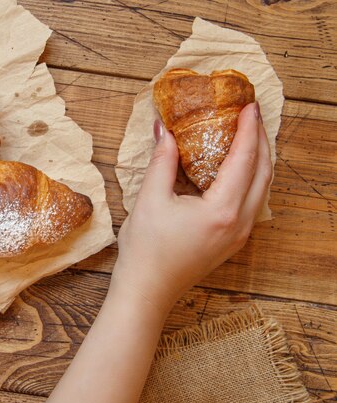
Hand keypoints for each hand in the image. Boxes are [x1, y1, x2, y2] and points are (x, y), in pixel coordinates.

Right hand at [112, 102, 271, 311]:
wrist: (147, 291)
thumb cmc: (146, 250)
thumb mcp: (150, 199)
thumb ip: (162, 161)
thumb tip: (165, 130)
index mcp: (222, 210)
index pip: (244, 159)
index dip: (248, 129)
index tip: (248, 105)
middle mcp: (239, 222)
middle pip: (263, 172)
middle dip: (261, 140)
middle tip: (252, 115)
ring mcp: (239, 234)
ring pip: (262, 188)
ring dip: (259, 159)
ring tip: (249, 136)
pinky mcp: (232, 241)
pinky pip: (252, 202)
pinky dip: (250, 178)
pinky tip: (237, 168)